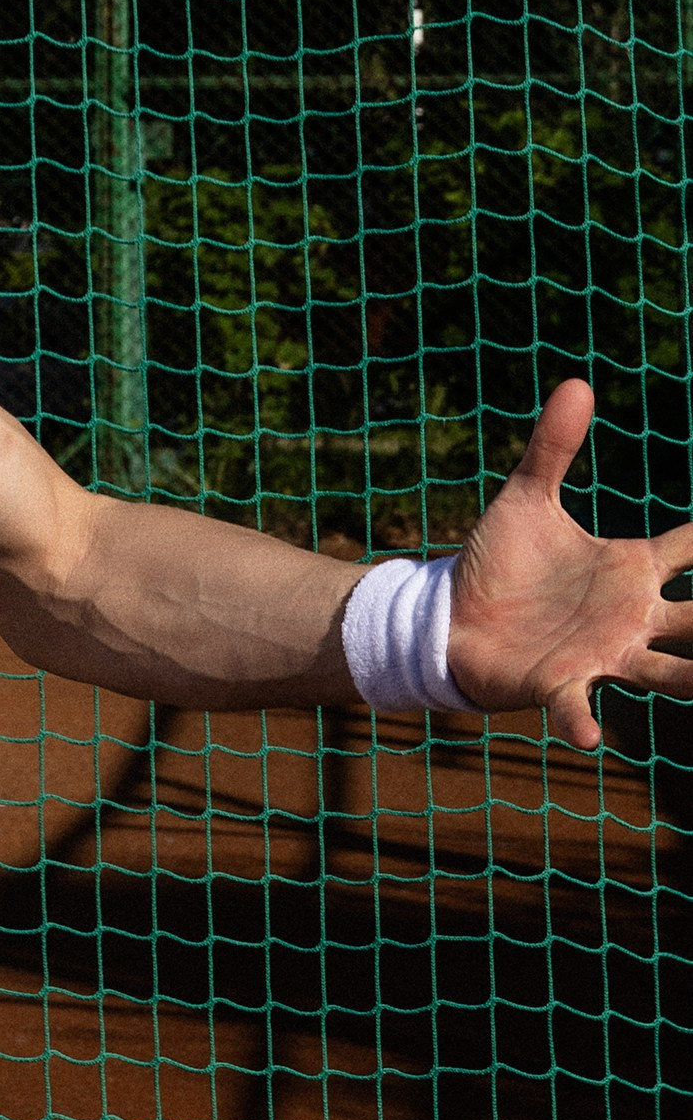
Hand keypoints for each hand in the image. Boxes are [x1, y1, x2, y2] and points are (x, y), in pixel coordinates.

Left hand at [445, 378, 692, 748]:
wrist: (451, 615)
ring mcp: (602, 654)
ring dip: (692, 680)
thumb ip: (553, 447)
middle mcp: (633, 617)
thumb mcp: (526, 497)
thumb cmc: (502, 563)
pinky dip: (583, 720)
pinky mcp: (559, 683)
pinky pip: (578, 706)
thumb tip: (578, 381)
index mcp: (632, 569)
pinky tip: (591, 738)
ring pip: (669, 674)